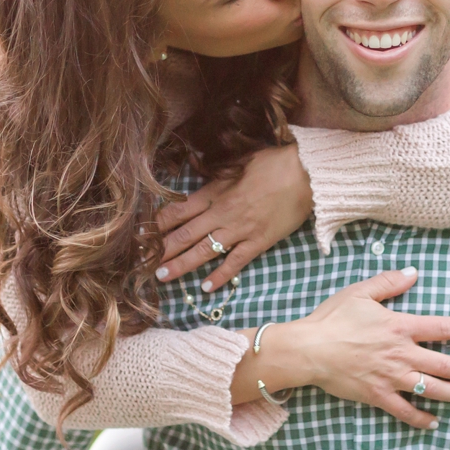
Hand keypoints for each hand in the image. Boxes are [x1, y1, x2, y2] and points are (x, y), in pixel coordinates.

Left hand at [156, 144, 313, 289]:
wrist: (306, 174)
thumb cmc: (274, 163)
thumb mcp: (239, 161)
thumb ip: (217, 173)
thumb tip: (198, 170)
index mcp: (216, 192)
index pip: (179, 210)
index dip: (159, 223)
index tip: (142, 233)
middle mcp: (223, 213)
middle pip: (186, 234)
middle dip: (162, 249)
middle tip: (142, 264)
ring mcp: (240, 230)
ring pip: (205, 251)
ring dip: (182, 264)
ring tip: (163, 276)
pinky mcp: (259, 242)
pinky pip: (235, 262)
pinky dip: (221, 275)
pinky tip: (206, 287)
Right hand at [257, 269, 449, 430]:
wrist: (309, 349)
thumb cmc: (333, 318)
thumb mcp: (361, 292)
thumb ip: (390, 282)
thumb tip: (414, 272)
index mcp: (400, 326)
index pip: (442, 327)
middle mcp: (402, 353)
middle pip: (446, 364)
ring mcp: (392, 377)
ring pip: (432, 389)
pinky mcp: (378, 396)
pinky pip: (405, 411)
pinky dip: (421, 418)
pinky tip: (435, 422)